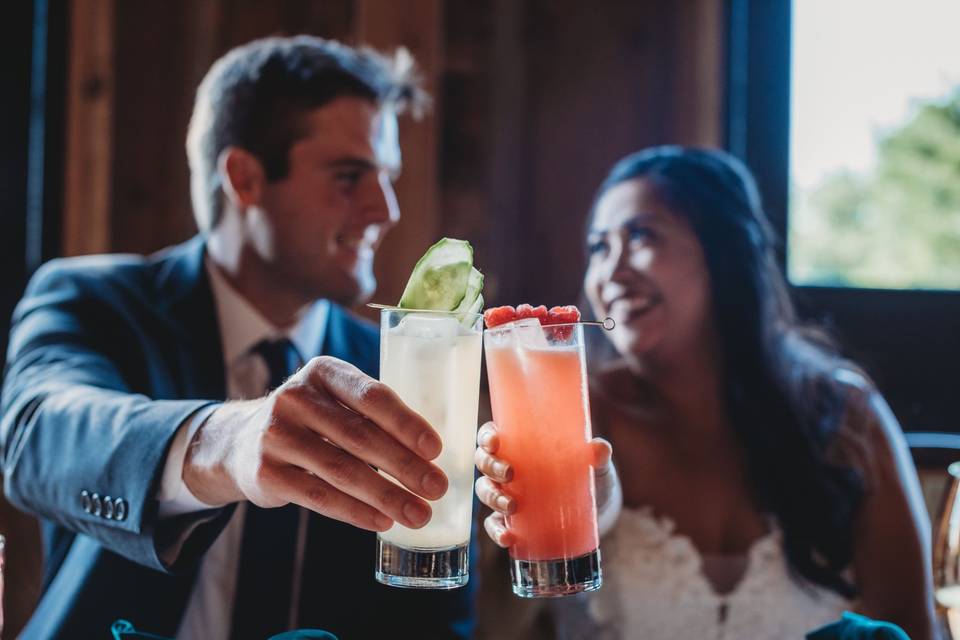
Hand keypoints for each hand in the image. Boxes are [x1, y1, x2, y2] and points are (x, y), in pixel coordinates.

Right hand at [183, 356, 447, 532]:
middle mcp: (296, 398)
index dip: (406, 423)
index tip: (435, 449)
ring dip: (387, 496)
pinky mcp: (266, 472)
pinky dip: (356, 512)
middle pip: (361, 436)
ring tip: (419, 513)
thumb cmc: (312, 421)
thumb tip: (431, 455)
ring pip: (343, 470)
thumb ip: (373, 416)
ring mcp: (277, 435)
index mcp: (323, 372)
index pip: (372, 396)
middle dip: (405, 466)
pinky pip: (320, 496)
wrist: (242, 441)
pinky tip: (383, 521)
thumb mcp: (335, 401)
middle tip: (437, 488)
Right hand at [473, 421, 611, 547]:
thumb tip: (600, 449)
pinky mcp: (513, 522)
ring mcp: (507, 495)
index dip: (486, 436)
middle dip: (490, 466)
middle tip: (510, 473)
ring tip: (512, 506)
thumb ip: (597, 456)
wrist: (597, 512)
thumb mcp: (595, 465)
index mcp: (520, 445)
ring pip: (485, 492)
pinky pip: (495, 525)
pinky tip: (507, 537)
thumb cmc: (589, 477)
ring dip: (492, 498)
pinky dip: (496, 531)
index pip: (492, 435)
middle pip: (484, 462)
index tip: (495, 441)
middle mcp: (507, 468)